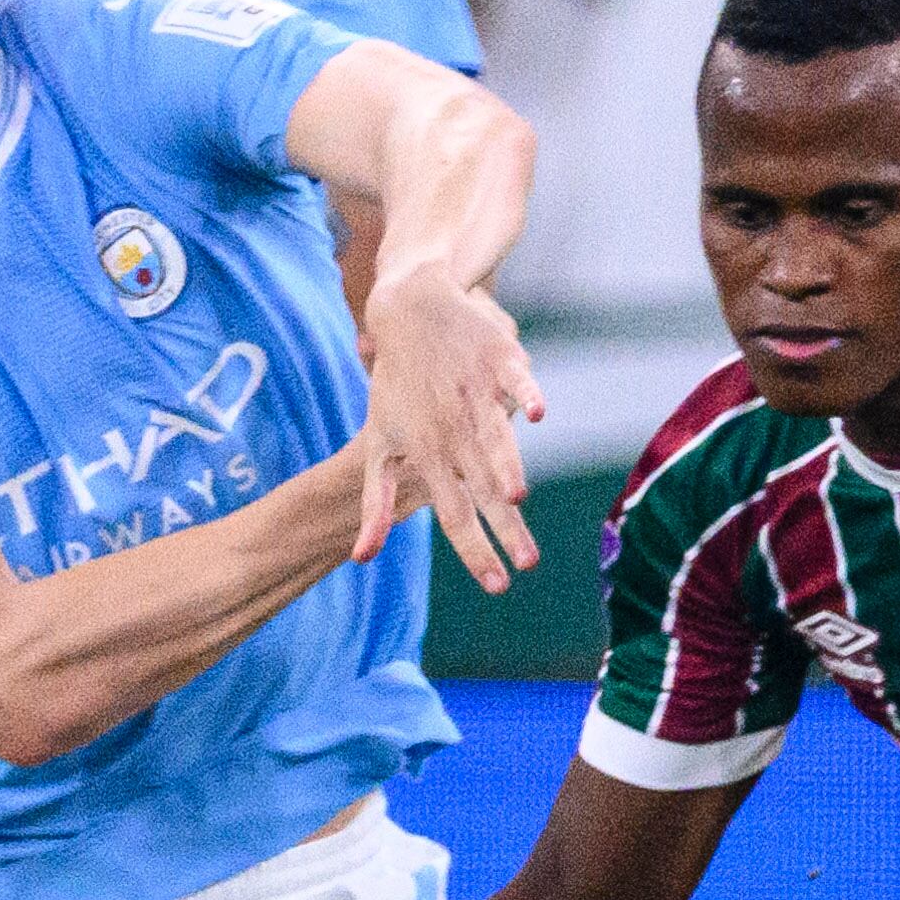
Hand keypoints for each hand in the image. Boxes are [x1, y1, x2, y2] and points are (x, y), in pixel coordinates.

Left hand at [356, 260, 546, 589]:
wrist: (409, 312)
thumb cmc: (396, 386)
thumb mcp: (379, 445)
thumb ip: (376, 503)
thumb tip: (360, 559)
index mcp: (428, 455)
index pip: (453, 515)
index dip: (474, 552)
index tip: (497, 587)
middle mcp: (453, 430)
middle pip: (480, 488)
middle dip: (504, 528)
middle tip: (526, 564)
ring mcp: (475, 395)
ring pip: (493, 439)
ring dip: (505, 466)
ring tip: (517, 496)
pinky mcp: (497, 361)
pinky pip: (514, 382)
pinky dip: (525, 395)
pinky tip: (538, 414)